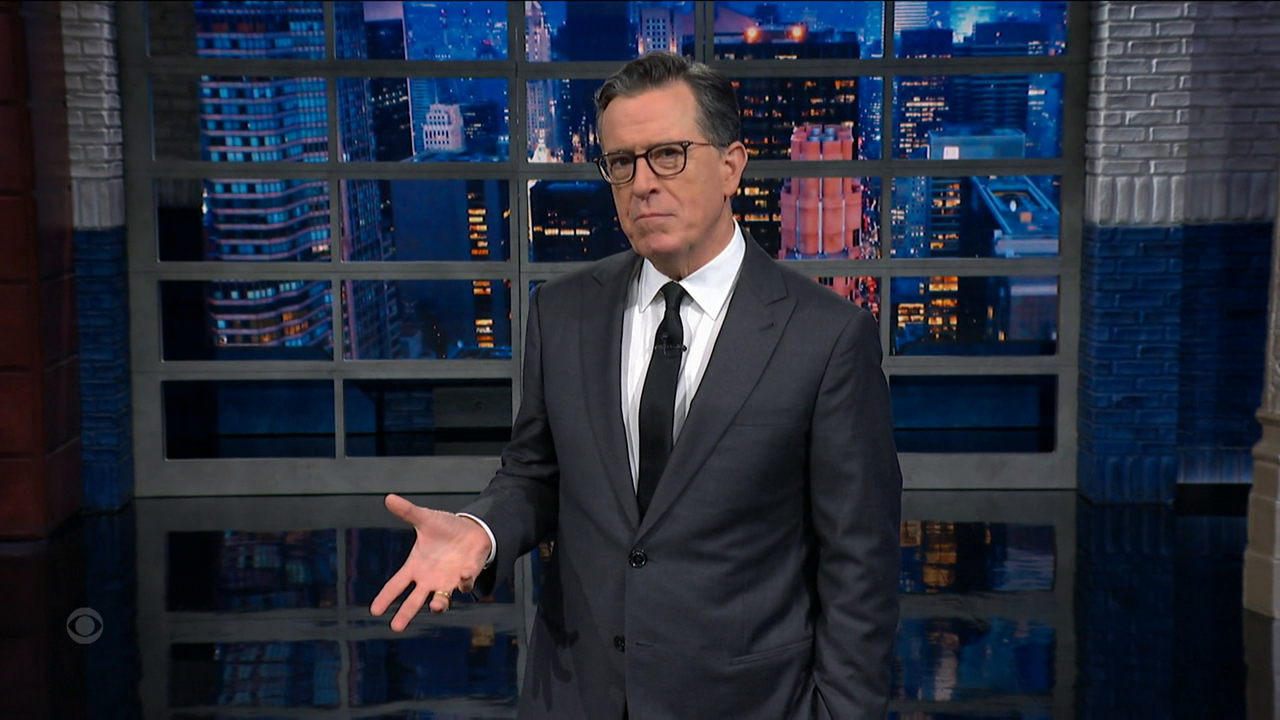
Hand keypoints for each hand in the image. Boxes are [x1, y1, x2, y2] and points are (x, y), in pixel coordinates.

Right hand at [370, 493, 493, 630]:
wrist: (471, 530)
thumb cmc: (445, 528)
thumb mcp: (425, 519)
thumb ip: (408, 512)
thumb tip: (389, 498)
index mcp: (416, 566)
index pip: (396, 584)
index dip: (386, 597)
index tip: (374, 610)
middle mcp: (429, 579)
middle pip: (414, 600)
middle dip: (406, 613)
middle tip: (396, 627)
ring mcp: (447, 581)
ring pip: (441, 599)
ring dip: (439, 603)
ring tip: (435, 606)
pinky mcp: (466, 577)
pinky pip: (464, 584)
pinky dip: (464, 582)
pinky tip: (463, 575)